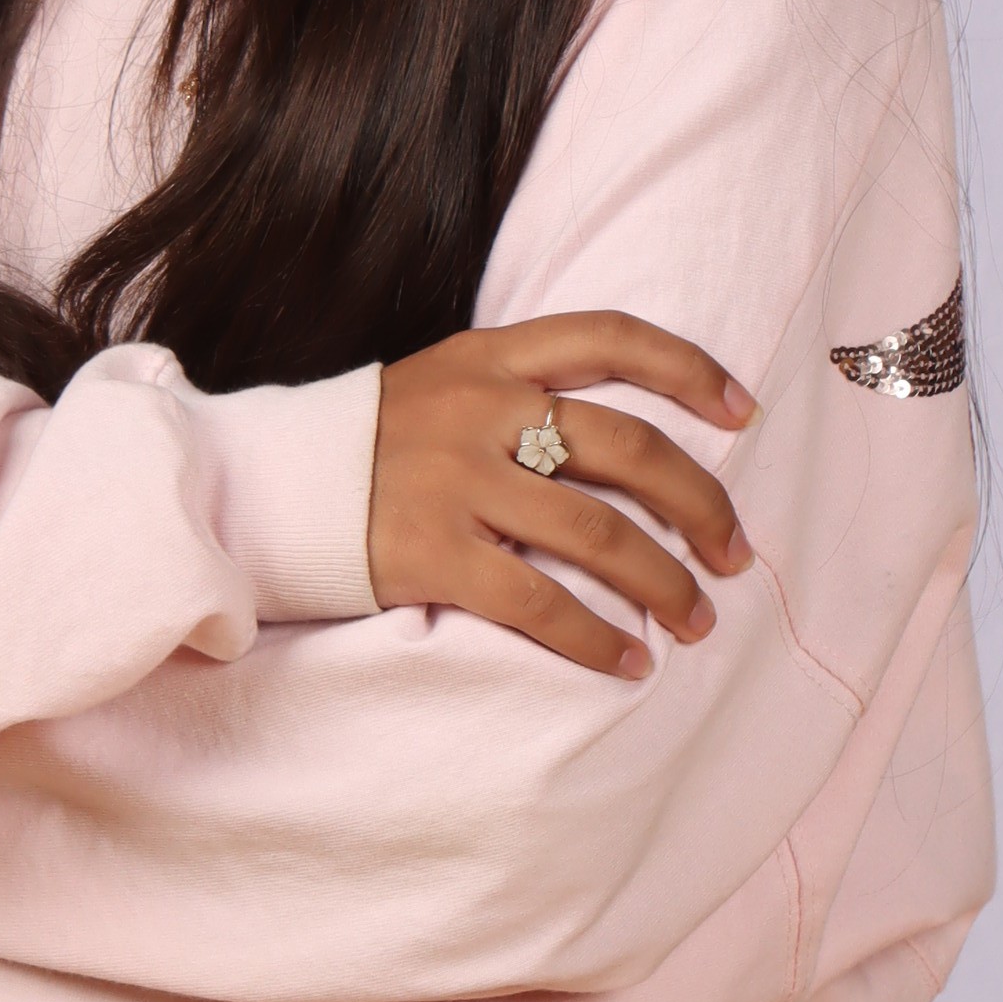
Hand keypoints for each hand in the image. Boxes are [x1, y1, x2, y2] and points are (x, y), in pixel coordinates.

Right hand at [369, 313, 757, 679]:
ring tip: (695, 621)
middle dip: (700, 503)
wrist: (258, 491)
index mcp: (488, 358)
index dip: (689, 369)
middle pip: (628, 446)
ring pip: (598, 532)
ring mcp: (455, 481)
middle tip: (735, 555)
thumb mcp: (437, 385)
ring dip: (664, 583)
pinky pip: (538, 603)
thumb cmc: (365, 447)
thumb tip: (626, 447)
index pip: (610, 337)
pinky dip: (594, 639)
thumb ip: (518, 395)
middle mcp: (481, 409)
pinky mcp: (431, 553)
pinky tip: (626, 663)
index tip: (744, 411)